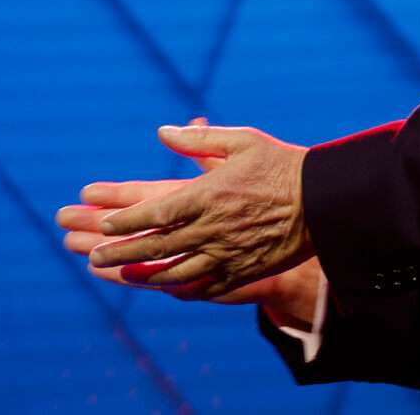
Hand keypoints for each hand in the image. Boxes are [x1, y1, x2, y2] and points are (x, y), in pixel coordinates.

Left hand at [85, 124, 312, 298]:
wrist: (325, 203)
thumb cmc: (282, 165)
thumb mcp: (242, 141)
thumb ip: (199, 137)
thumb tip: (163, 131)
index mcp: (208, 195)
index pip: (154, 211)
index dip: (124, 219)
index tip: (103, 224)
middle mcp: (212, 229)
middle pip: (156, 245)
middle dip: (120, 252)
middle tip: (93, 256)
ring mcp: (227, 254)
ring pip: (175, 272)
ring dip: (143, 274)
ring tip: (120, 273)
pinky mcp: (243, 271)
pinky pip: (205, 287)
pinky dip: (181, 289)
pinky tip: (166, 288)